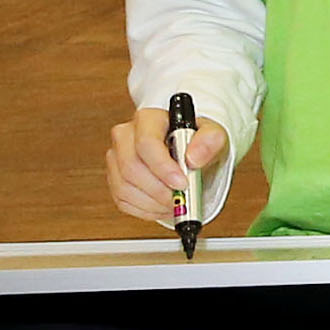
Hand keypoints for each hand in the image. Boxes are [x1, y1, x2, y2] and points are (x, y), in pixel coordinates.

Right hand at [106, 106, 228, 228]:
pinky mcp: (115, 179)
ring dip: (154, 202)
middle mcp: (126, 136)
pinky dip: (147, 210)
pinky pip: (123, 201)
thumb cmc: (199, 142)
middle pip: (131, 167)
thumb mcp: (215, 136)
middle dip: (159, 189)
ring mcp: (117, 158)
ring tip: (176, 203)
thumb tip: (193, 158)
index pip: (146, 143)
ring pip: (124, 187)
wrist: (192, 155)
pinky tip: (164, 205)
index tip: (182, 183)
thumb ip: (210, 141)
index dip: (163, 167)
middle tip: (182, 198)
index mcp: (149, 119)